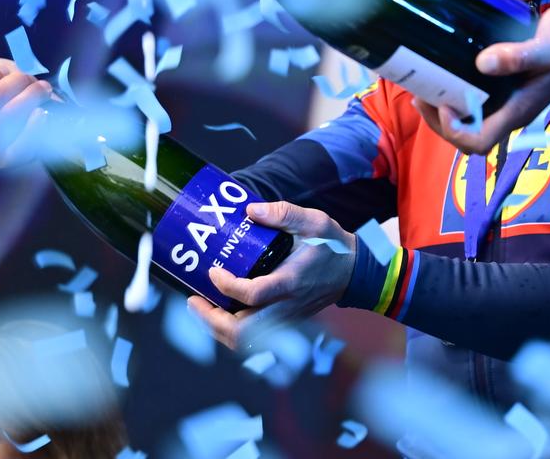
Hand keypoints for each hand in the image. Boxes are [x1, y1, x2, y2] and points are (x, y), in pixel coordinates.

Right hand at [0, 52, 56, 167]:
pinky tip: (42, 112)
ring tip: (42, 90)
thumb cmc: (12, 92)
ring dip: (33, 94)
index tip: (4, 71)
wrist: (39, 118)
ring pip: (11, 113)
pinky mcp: (7, 159)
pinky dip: (35, 123)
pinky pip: (21, 141)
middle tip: (31, 80)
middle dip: (19, 80)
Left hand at [187, 201, 354, 351]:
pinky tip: (219, 312)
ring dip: (216, 328)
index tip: (213, 271)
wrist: (354, 272)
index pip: (253, 294)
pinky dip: (229, 330)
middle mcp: (286, 306)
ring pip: (243, 340)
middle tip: (194, 301)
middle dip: (211, 320)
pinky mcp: (283, 322)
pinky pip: (251, 337)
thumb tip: (250, 210)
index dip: (227, 286)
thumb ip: (283, 213)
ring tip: (200, 308)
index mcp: (291, 282)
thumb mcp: (313, 221)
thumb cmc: (332, 246)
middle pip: (242, 332)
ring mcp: (284, 319)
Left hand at [412, 3, 549, 155]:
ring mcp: (508, 101)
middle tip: (422, 91)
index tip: (444, 102)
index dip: (454, 129)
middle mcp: (510, 112)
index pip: (478, 141)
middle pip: (466, 137)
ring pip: (468, 120)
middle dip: (438, 120)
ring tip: (426, 83)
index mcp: (518, 110)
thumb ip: (518, 56)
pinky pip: (474, 102)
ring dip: (443, 107)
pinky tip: (445, 71)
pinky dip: (455, 93)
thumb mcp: (548, 45)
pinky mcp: (506, 87)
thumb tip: (483, 64)